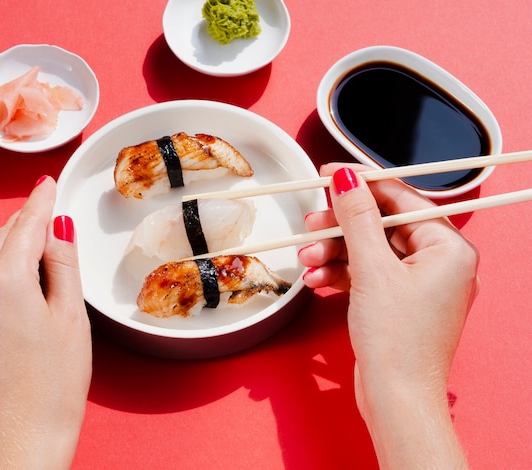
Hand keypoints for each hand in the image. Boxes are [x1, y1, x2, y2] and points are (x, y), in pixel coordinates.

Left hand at [0, 176, 91, 468]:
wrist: (23, 436)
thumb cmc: (55, 383)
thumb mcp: (70, 315)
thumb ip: (62, 265)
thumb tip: (58, 229)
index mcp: (7, 283)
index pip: (26, 227)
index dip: (40, 202)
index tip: (48, 184)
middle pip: (2, 238)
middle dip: (26, 220)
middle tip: (49, 208)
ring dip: (10, 243)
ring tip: (37, 243)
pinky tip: (15, 278)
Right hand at [298, 164, 477, 468]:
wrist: (395, 399)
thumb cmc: (397, 341)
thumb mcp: (372, 269)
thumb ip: (358, 218)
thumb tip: (347, 179)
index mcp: (448, 248)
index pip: (401, 198)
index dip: (361, 184)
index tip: (329, 175)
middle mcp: (439, 263)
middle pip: (381, 226)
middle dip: (341, 228)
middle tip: (311, 224)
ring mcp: (419, 284)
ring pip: (370, 251)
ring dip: (334, 253)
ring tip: (307, 259)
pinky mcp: (399, 302)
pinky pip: (368, 274)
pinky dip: (342, 274)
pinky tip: (318, 280)